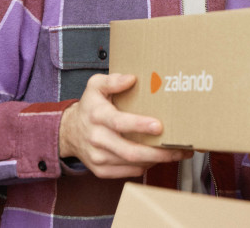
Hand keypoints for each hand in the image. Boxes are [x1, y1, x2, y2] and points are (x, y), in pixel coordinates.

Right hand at [59, 73, 191, 177]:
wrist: (69, 132)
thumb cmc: (90, 106)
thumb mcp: (95, 86)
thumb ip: (112, 80)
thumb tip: (131, 79)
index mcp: (97, 115)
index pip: (119, 122)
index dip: (139, 125)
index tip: (159, 126)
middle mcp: (97, 138)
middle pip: (130, 151)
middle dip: (158, 152)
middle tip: (179, 149)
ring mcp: (98, 157)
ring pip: (132, 163)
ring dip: (157, 160)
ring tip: (176, 153)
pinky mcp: (101, 170)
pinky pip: (128, 172)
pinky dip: (146, 166)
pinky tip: (158, 158)